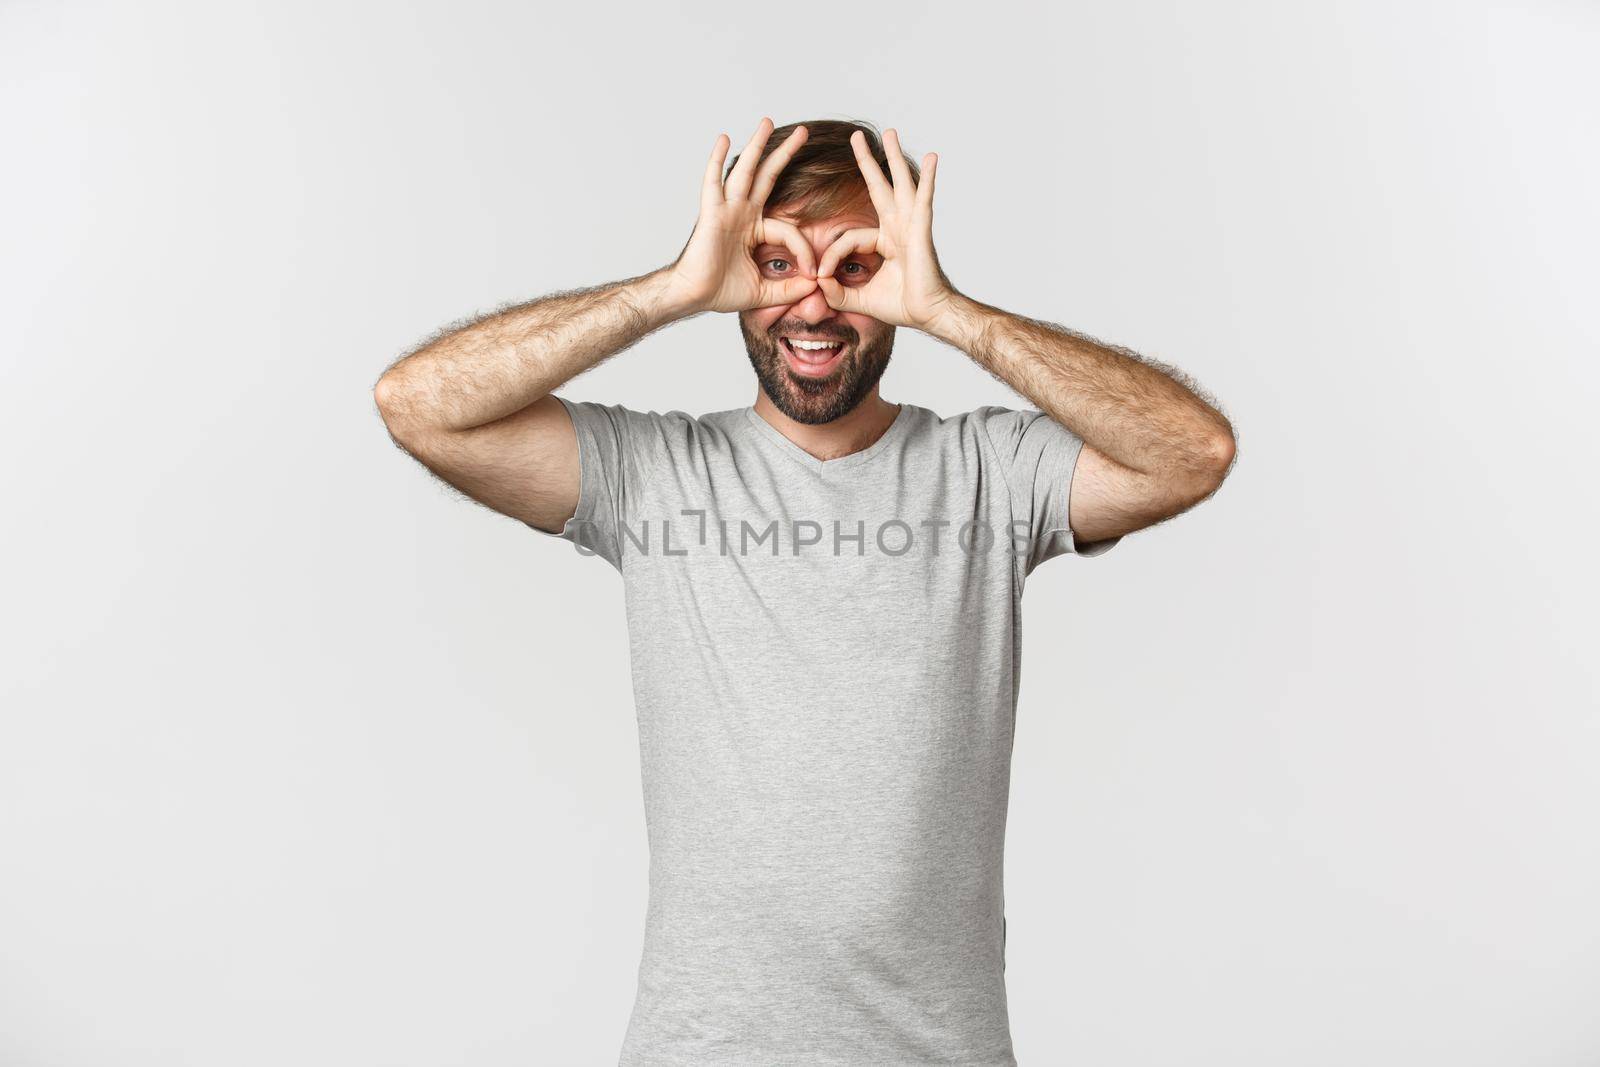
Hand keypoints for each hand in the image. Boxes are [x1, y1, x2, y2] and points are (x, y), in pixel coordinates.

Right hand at [662, 118, 820, 314]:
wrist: (694, 296)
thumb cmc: (720, 292)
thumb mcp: (765, 293)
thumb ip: (790, 289)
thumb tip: (816, 286)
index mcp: (753, 230)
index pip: (789, 230)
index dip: (804, 251)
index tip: (813, 274)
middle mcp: (741, 214)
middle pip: (767, 177)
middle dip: (785, 154)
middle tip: (803, 132)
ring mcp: (726, 210)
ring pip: (745, 171)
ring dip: (758, 146)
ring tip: (768, 122)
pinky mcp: (711, 213)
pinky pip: (713, 182)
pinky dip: (717, 160)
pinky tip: (724, 139)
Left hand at [815, 128, 956, 331]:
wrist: (928, 314)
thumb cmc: (902, 306)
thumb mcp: (860, 298)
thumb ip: (837, 292)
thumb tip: (818, 283)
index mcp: (885, 241)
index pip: (849, 237)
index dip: (832, 255)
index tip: (821, 276)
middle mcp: (898, 228)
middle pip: (880, 187)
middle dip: (867, 162)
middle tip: (856, 138)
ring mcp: (911, 226)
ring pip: (900, 184)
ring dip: (894, 157)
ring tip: (890, 133)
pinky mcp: (921, 230)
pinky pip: (923, 200)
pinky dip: (928, 178)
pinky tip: (934, 158)